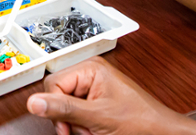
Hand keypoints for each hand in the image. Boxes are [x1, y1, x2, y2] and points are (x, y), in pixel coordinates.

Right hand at [27, 57, 192, 134]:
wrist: (161, 132)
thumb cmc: (140, 120)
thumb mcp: (97, 116)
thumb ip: (64, 109)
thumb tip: (34, 101)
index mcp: (91, 67)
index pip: (52, 83)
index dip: (55, 107)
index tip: (64, 125)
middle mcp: (91, 73)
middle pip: (57, 95)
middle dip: (67, 117)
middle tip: (82, 128)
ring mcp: (93, 86)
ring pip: (65, 106)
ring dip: (75, 124)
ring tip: (93, 129)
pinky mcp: (96, 99)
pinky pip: (76, 112)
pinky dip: (82, 125)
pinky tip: (94, 129)